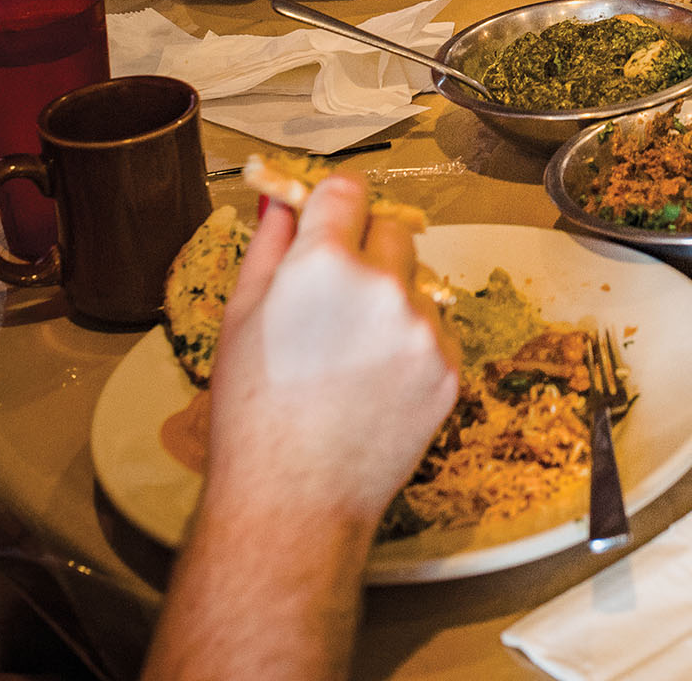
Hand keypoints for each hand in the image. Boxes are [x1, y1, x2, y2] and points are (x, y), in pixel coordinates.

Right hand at [204, 177, 458, 532]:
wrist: (294, 502)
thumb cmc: (251, 415)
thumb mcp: (241, 316)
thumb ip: (269, 245)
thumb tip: (282, 198)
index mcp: (323, 263)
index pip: (348, 190)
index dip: (333, 204)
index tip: (327, 221)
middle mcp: (383, 285)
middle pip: (391, 228)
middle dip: (366, 247)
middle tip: (335, 295)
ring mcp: (424, 329)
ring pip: (417, 281)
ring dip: (392, 298)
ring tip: (351, 352)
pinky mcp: (450, 368)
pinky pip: (437, 329)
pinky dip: (413, 343)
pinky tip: (375, 381)